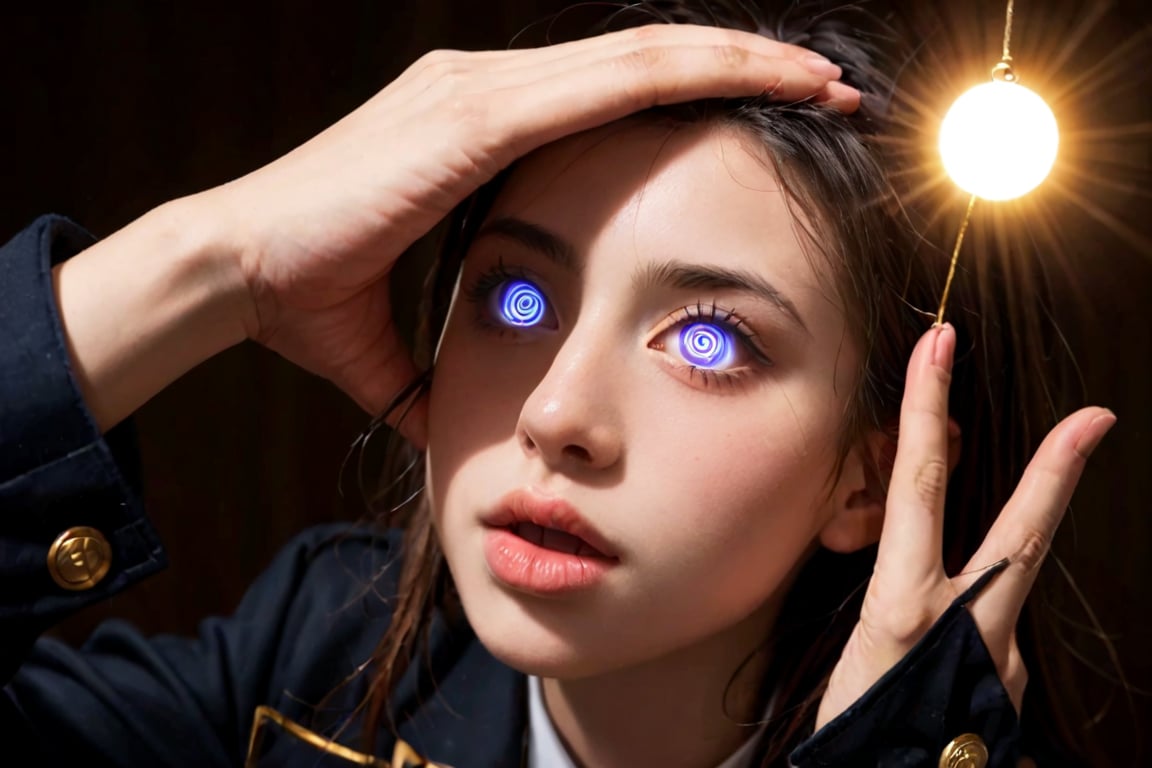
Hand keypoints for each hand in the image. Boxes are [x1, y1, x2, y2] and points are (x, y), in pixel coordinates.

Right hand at [195, 25, 858, 444]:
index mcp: (477, 128)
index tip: (767, 127)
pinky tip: (763, 77)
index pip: (611, 102)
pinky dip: (696, 73)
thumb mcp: (401, 337)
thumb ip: (443, 365)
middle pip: (645, 63)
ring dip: (740, 62)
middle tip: (828, 92)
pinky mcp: (477, 110)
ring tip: (824, 83)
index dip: (692, 104)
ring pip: (644, 56)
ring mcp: (483, 89)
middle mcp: (487, 89)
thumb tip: (463, 415)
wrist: (236, 271)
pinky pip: (615, 80)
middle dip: (741, 71)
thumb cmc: (308, 297)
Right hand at [815, 323, 1115, 728]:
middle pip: (1019, 532)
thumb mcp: (860, 658)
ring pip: (1009, 589)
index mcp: (907, 608)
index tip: (942, 351)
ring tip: (938, 612)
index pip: (917, 488)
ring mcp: (1002, 658)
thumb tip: (930, 592)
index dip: (925, 411)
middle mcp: (966, 625)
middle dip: (1055, 470)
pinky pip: (998, 635)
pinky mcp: (1014, 687)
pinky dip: (978, 630)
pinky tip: (947, 663)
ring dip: (997, 573)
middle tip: (1095, 418)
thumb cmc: (858, 733)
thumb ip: (901, 613)